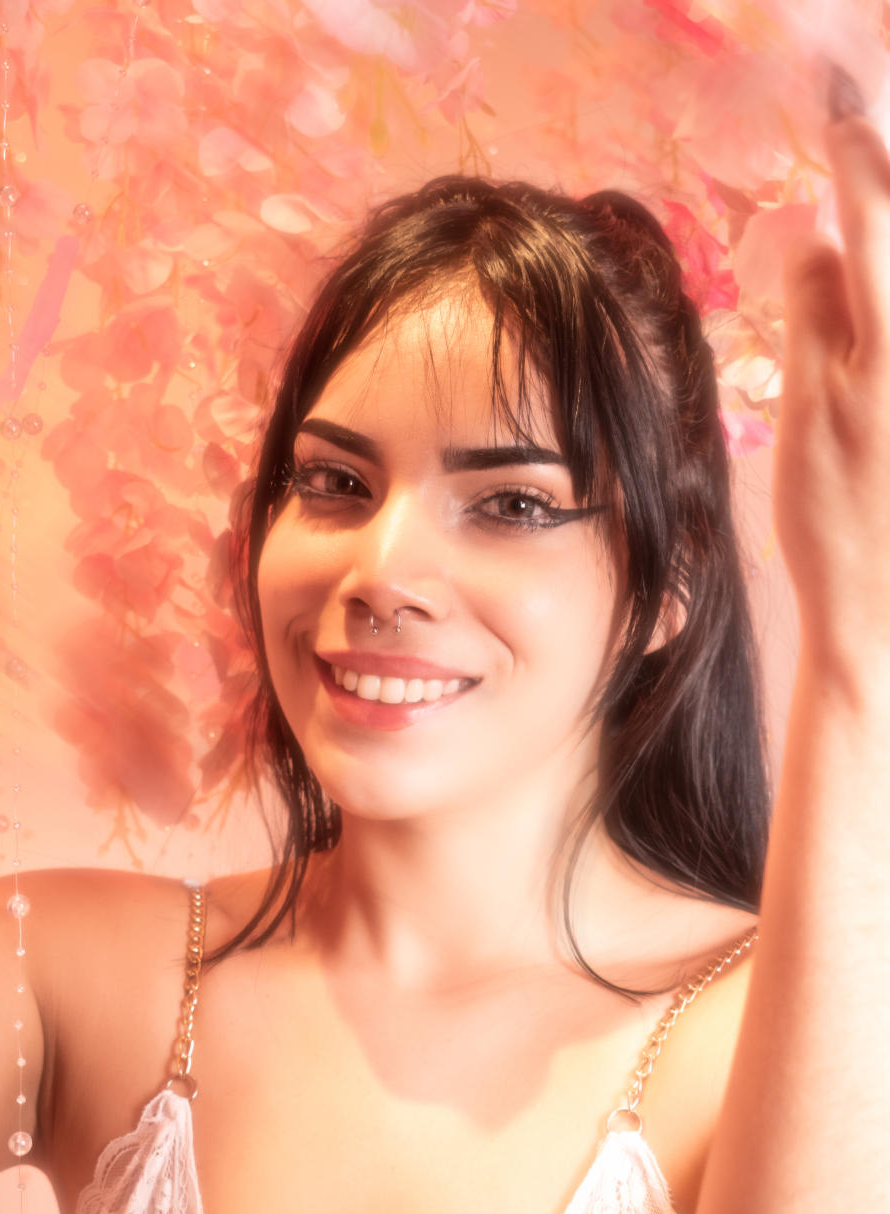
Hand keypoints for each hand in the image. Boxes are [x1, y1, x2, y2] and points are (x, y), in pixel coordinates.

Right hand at [774, 113, 889, 692]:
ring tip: (853, 263)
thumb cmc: (837, 525)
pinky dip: (878, 314)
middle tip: (867, 153)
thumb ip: (815, 321)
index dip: (860, 160)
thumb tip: (817, 236)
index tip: (841, 123)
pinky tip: (865, 304)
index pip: (880, 221)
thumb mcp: (808, 419)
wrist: (886, 613)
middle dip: (889, 195)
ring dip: (883, 259)